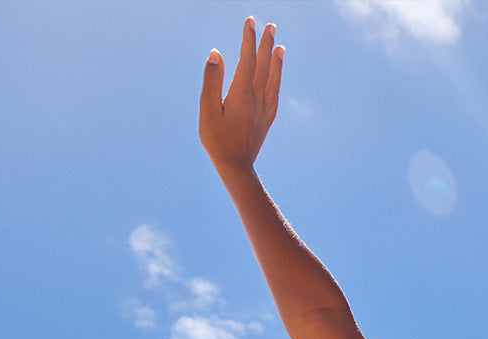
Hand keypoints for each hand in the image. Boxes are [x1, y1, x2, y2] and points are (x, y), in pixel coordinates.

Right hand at [199, 18, 283, 173]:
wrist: (236, 168)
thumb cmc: (217, 140)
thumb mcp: (208, 110)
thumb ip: (212, 81)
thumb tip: (216, 53)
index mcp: (241, 94)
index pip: (247, 59)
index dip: (249, 39)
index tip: (250, 21)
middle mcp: (257, 99)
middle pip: (264, 66)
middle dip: (266, 44)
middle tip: (270, 26)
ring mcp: (264, 110)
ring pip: (273, 80)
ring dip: (276, 61)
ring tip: (279, 46)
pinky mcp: (266, 121)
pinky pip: (274, 95)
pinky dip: (277, 82)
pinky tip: (277, 78)